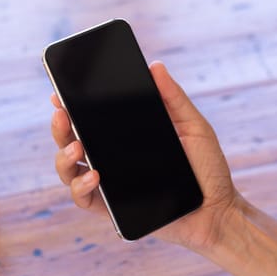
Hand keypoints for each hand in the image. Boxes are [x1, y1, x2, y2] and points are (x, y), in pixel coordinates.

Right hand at [51, 61, 238, 249]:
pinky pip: (84, 200)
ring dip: (64, 157)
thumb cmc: (208, 168)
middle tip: (62, 114)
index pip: (93, 121)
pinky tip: (94, 175)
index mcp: (129, 138)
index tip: (59, 94)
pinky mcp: (114, 209)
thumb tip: (156, 66)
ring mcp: (112, 184)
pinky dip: (80, 187)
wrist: (217, 209)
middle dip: (60, 128)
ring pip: (70, 171)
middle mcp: (115, 159)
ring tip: (78, 146)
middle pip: (74, 142)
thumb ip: (174, 98)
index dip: (72, 108)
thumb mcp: (194, 127)